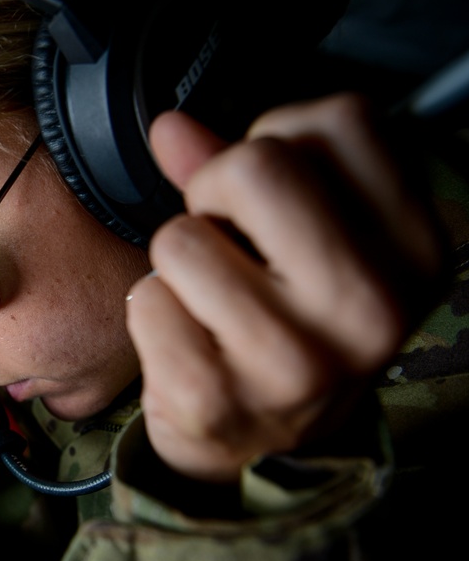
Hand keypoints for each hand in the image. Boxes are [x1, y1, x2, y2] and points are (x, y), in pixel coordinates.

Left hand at [126, 93, 444, 482]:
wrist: (262, 440)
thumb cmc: (284, 321)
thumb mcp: (298, 236)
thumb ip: (234, 165)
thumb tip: (171, 128)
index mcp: (414, 248)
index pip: (345, 120)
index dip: (281, 143)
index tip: (271, 196)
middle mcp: (373, 308)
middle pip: (256, 167)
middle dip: (215, 193)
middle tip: (226, 241)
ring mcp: (298, 363)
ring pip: (182, 238)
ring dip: (177, 263)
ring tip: (209, 298)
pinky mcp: (219, 402)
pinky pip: (147, 300)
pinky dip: (152, 311)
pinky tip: (188, 339)